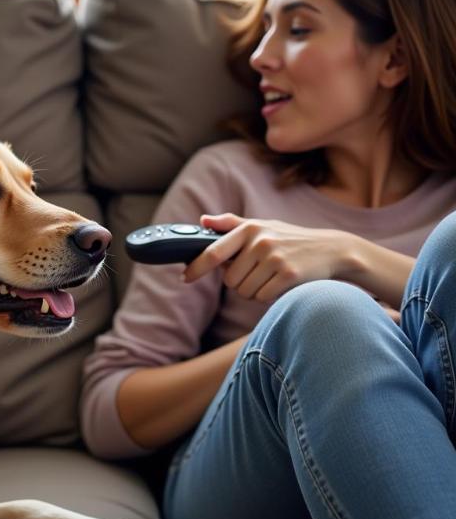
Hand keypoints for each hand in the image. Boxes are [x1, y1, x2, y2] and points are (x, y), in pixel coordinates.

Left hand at [183, 213, 349, 302]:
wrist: (332, 249)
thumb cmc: (291, 239)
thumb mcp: (263, 225)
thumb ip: (231, 224)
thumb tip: (203, 220)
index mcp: (249, 228)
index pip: (214, 251)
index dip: (196, 267)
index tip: (185, 277)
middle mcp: (260, 241)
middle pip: (230, 280)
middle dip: (239, 282)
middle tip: (256, 273)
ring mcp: (275, 258)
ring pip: (244, 291)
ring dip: (253, 291)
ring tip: (270, 276)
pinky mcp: (288, 275)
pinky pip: (262, 297)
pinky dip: (267, 296)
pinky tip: (280, 284)